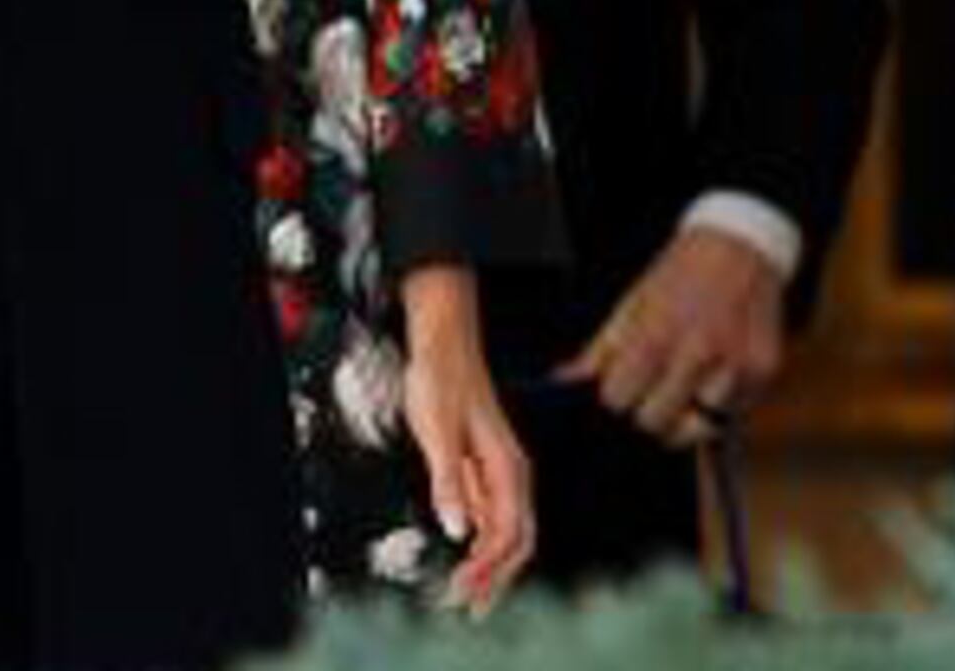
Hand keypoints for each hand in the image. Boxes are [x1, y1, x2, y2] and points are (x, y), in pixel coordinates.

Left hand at [397, 267, 534, 613]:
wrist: (443, 344)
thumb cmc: (442, 380)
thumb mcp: (437, 430)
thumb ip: (448, 480)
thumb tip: (456, 528)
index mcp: (508, 467)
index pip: (510, 534)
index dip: (489, 569)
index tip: (464, 591)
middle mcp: (511, 475)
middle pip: (516, 542)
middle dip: (497, 580)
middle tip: (469, 611)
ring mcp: (498, 473)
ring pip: (504, 533)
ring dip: (489, 567)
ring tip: (467, 597)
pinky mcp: (481, 469)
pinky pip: (490, 518)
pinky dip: (481, 546)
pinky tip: (465, 560)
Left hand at [560, 225, 785, 446]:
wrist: (741, 244)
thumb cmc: (680, 273)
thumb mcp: (632, 303)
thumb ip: (600, 350)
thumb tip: (565, 383)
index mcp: (657, 331)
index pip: (619, 400)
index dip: (614, 399)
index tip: (619, 392)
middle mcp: (699, 352)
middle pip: (656, 422)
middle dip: (646, 412)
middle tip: (650, 390)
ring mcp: (736, 365)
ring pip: (698, 428)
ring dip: (687, 414)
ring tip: (685, 380)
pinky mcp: (764, 371)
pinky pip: (732, 414)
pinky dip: (718, 406)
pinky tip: (713, 375)